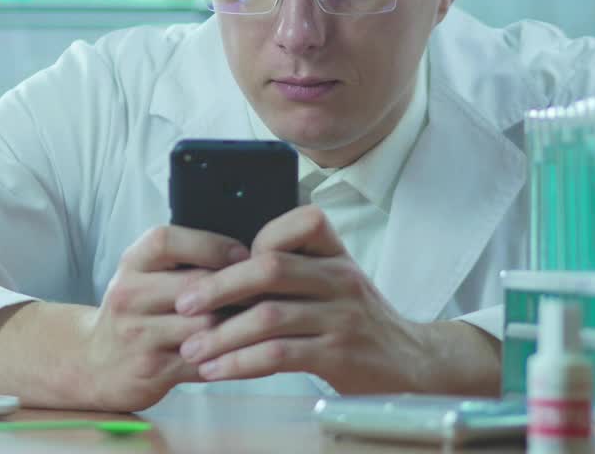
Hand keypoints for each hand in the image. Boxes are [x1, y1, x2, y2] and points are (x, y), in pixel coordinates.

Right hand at [81, 225, 249, 410]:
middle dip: (237, 289)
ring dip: (239, 326)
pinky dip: (235, 359)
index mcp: (131, 264)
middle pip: (195, 286)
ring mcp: (138, 335)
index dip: (210, 245)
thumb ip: (182, 261)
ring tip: (265, 322)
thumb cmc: (136, 311)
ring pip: (204, 326)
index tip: (243, 254)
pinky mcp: (153, 369)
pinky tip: (254, 354)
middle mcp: (129, 296)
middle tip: (268, 291)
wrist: (96, 362)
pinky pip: (205, 363)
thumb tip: (245, 254)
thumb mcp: (144, 274)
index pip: (167, 242)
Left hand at [172, 205, 433, 393]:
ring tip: (191, 348)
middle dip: (219, 286)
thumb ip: (292, 267)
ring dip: (222, 335)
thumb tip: (219, 266)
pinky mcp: (340, 356)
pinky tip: (217, 370)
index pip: (297, 223)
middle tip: (183, 303)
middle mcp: (341, 278)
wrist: (411, 364)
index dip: (256, 239)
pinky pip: (280, 355)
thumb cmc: (355, 318)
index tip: (223, 261)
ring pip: (270, 316)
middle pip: (271, 268)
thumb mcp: (333, 279)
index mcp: (335, 252)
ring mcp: (343, 316)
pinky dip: (241, 363)